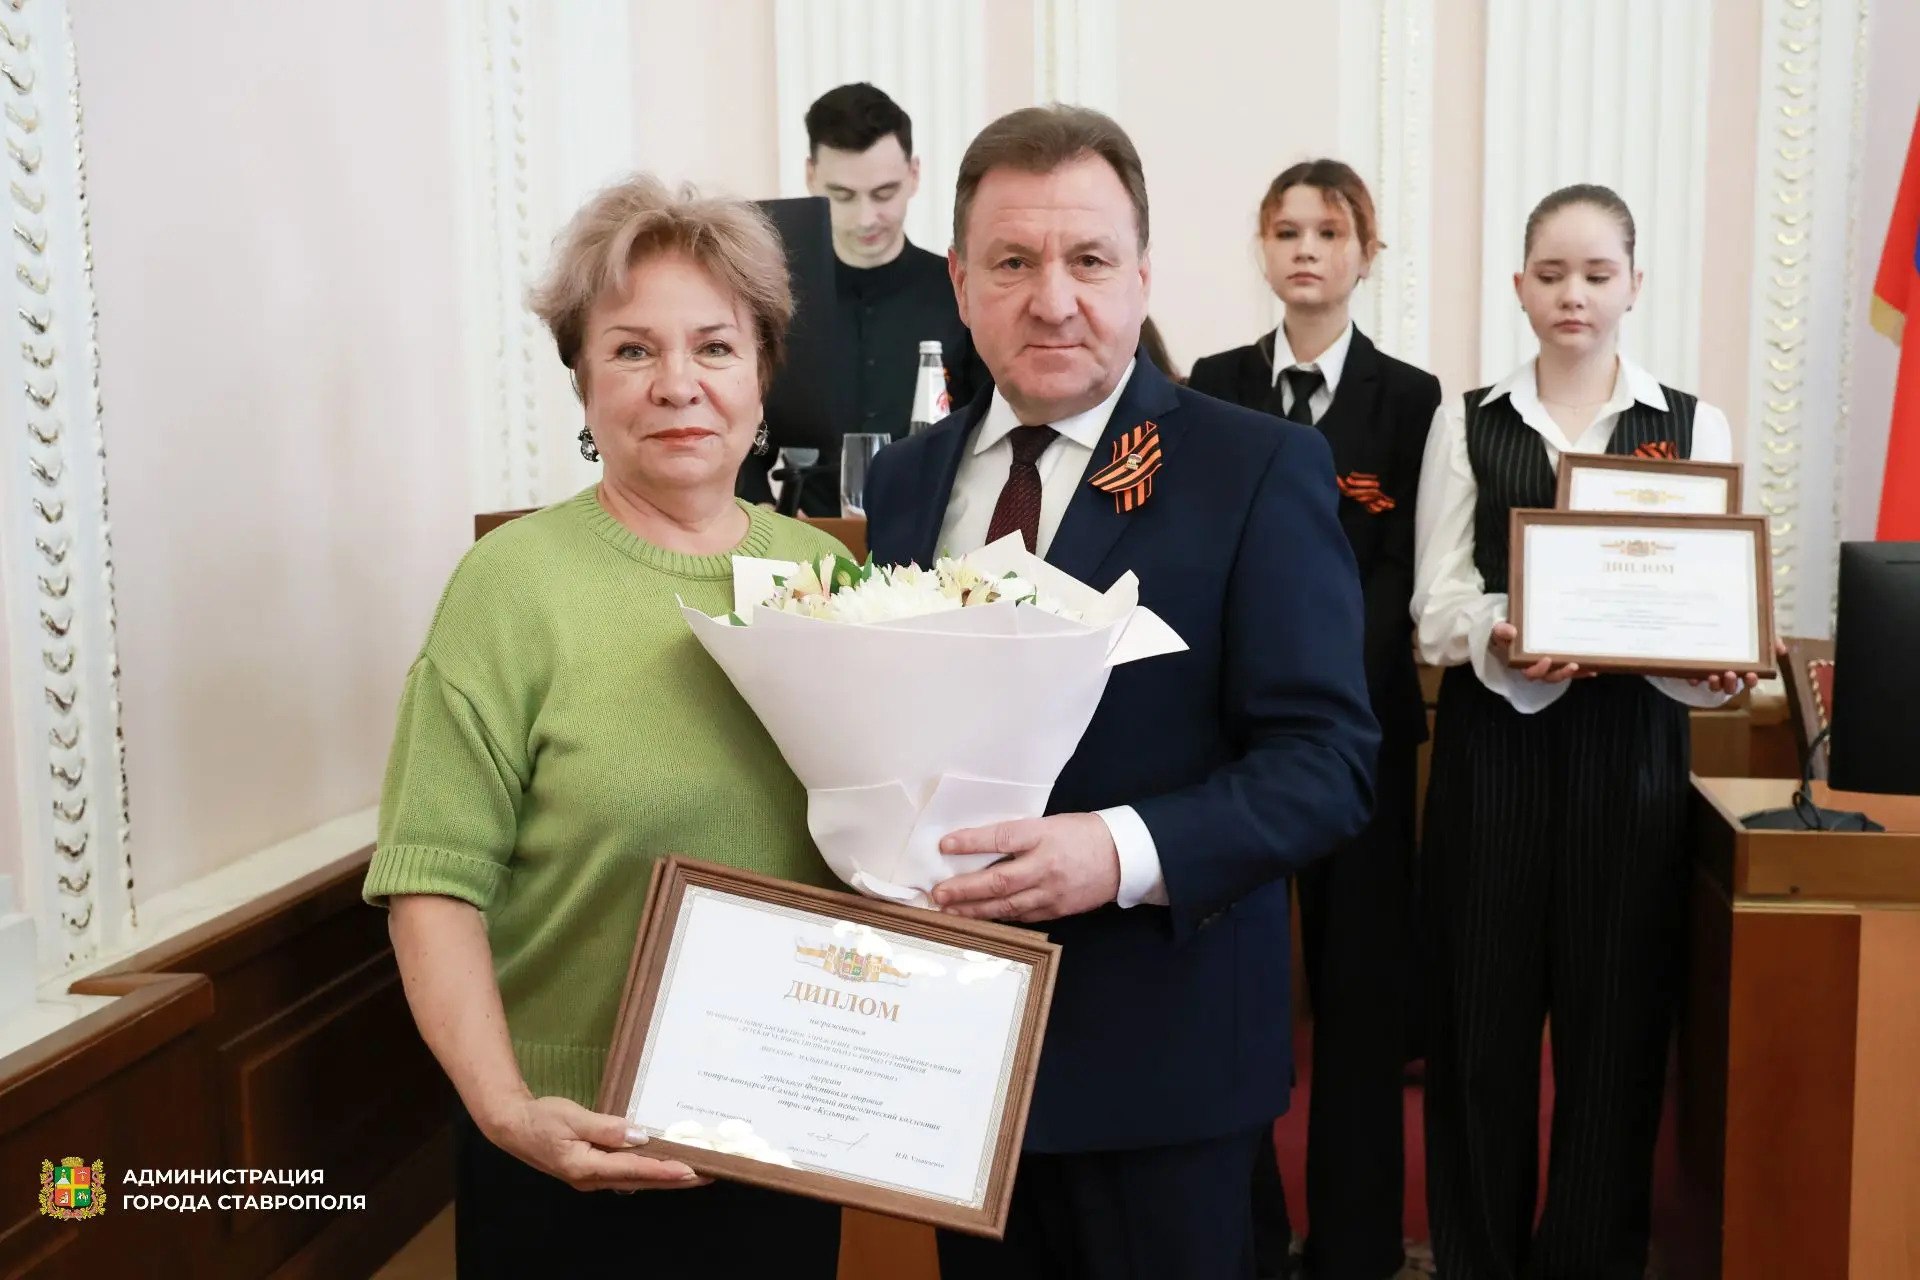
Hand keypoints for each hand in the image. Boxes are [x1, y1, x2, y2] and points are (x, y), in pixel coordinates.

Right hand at [482, 1095, 708, 1192]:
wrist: (512, 1127)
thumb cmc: (540, 1119)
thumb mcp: (573, 1117)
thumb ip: (607, 1128)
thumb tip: (640, 1136)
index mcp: (586, 1167)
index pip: (634, 1170)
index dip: (665, 1170)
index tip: (693, 1170)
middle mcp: (591, 1179)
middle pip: (641, 1181)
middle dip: (675, 1179)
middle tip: (709, 1174)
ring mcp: (591, 1179)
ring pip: (635, 1180)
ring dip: (664, 1177)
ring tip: (694, 1171)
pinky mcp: (590, 1172)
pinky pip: (625, 1175)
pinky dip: (647, 1171)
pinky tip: (661, 1165)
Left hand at [930, 813, 1120, 922]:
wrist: (1122, 857)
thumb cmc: (1082, 834)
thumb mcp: (1050, 823)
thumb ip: (1019, 835)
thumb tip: (980, 847)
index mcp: (1043, 835)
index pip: (1001, 838)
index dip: (971, 842)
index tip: (945, 845)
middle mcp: (1045, 865)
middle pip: (998, 881)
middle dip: (964, 889)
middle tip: (938, 893)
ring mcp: (1051, 892)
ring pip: (1005, 906)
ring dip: (974, 910)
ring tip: (949, 911)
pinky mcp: (1056, 911)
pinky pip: (1021, 916)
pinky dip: (997, 917)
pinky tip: (978, 918)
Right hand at [1490, 622, 1591, 682]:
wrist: (1510, 630)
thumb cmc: (1504, 633)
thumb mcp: (1498, 630)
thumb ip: (1501, 631)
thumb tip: (1511, 631)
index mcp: (1520, 664)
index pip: (1529, 673)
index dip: (1538, 670)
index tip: (1546, 659)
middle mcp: (1536, 669)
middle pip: (1549, 677)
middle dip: (1561, 673)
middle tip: (1572, 665)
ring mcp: (1548, 666)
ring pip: (1562, 674)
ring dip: (1574, 673)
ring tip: (1587, 668)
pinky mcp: (1558, 662)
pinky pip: (1570, 669)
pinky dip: (1582, 670)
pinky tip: (1594, 668)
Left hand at [1687, 637, 1789, 693]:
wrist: (1710, 624)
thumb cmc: (1740, 635)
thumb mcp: (1757, 635)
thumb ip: (1771, 640)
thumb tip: (1781, 649)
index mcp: (1744, 669)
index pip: (1750, 679)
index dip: (1751, 680)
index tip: (1751, 675)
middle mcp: (1728, 675)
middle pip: (1731, 686)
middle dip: (1731, 683)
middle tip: (1730, 674)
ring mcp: (1712, 674)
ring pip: (1714, 686)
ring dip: (1715, 684)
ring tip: (1713, 676)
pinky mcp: (1696, 671)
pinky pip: (1695, 679)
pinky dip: (1694, 680)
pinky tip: (1693, 677)